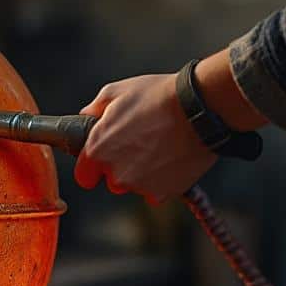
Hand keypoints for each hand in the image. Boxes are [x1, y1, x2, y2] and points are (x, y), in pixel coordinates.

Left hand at [75, 75, 216, 202]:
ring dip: (142, 174)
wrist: (201, 108)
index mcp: (97, 150)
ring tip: (159, 149)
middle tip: (139, 145)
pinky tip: (171, 159)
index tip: (104, 159)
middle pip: (112, 181)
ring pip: (134, 186)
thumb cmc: (158, 97)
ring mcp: (139, 186)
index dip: (93, 167)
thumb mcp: (117, 92)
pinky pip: (156, 192)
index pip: (84, 176)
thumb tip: (86, 116)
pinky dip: (162, 181)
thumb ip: (95, 108)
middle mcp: (115, 173)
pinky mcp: (163, 193)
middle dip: (120, 168)